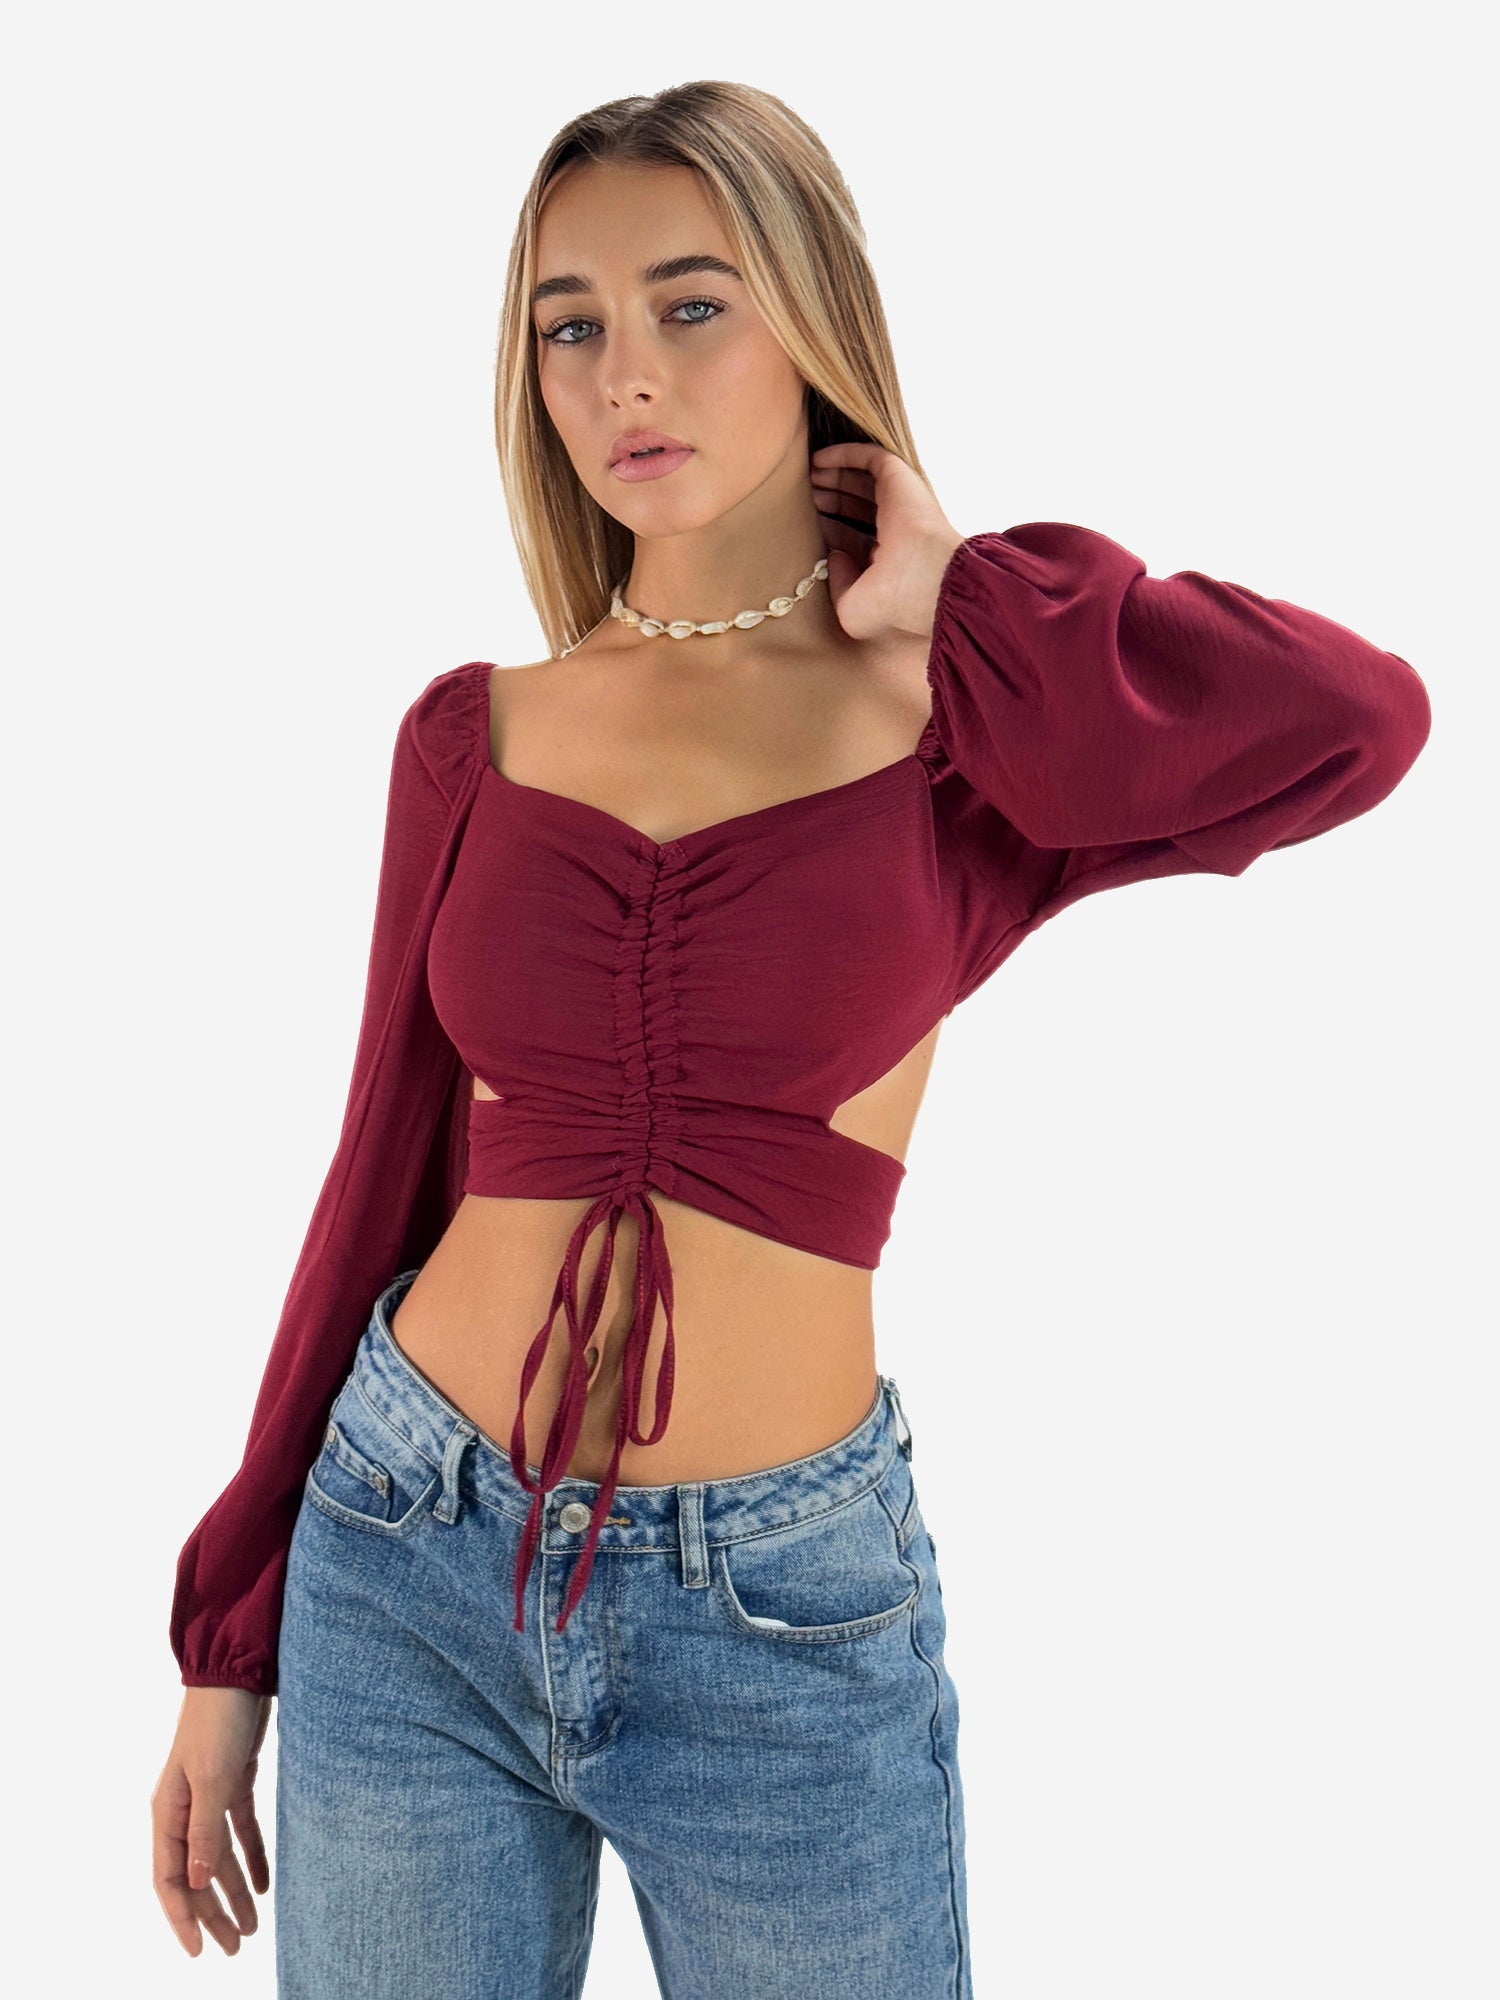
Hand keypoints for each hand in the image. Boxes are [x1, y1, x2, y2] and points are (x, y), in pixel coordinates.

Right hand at [151, 1686, 272, 1956]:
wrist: (238, 1672)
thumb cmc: (218, 1721)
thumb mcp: (213, 1778)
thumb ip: (205, 1831)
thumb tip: (199, 1883)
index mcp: (168, 1812)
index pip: (170, 1878)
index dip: (183, 1916)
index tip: (200, 1949)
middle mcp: (184, 1809)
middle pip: (197, 1874)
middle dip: (213, 1912)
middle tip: (235, 1947)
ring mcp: (209, 1796)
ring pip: (219, 1857)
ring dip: (233, 1891)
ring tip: (252, 1927)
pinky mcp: (234, 1782)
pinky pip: (240, 1831)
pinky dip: (251, 1857)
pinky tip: (263, 1884)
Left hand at [809, 442, 964, 643]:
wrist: (924, 578)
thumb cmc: (892, 601)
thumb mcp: (852, 608)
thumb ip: (838, 584)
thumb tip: (834, 555)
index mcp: (889, 560)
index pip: (855, 538)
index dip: (830, 529)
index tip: (805, 525)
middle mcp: (896, 530)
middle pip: (857, 507)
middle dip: (830, 499)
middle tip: (802, 496)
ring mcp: (899, 503)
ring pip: (862, 481)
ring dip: (834, 475)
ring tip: (807, 474)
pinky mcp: (899, 479)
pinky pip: (869, 457)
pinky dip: (843, 454)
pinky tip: (818, 458)